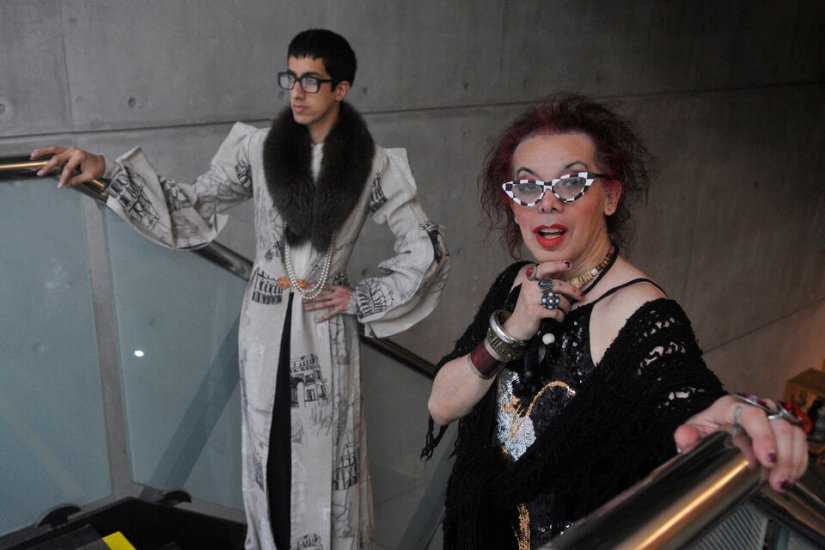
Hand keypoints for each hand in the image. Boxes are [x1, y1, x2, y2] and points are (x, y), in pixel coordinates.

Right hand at [31, 146, 105, 187]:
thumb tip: (64, 185)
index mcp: (79, 156)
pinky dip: (47, 151)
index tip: (60, 185)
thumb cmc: (96, 169)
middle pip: (58, 159)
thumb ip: (75, 180)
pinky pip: (56, 150)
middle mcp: (73, 151)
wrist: (101, 163)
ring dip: (43, 152)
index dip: (63, 177)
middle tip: (40, 173)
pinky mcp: (68, 151)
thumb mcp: (88, 177)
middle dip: (48, 167)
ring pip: (54, 150)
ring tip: (33, 155)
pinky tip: (38, 152)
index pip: (68, 168)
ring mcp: (70, 150)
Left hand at [303, 284, 353, 322]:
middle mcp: (336, 295)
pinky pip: (330, 314)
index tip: (310, 285)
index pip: (325, 286)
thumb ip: (339, 289)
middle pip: (321, 296)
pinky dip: (323, 317)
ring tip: (306, 308)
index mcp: (338, 288)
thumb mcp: (347, 288)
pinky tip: (317, 320)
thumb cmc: (356, 294)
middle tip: (303, 299)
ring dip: (314, 306)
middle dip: (311, 297)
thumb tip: (332, 289)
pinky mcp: (340, 309)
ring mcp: (338, 302)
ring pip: (323, 304)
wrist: (364, 300)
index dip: (317, 286)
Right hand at [504, 260, 582, 340]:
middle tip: (580, 296)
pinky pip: (555, 312)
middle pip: (556, 284)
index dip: (556, 265)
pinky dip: (561, 316)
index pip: (544, 268)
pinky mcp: (534, 311)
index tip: (569, 264)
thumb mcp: (534, 290)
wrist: (517, 325)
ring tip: (566, 310)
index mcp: (530, 279)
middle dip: (572, 290)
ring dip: (566, 306)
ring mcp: (531, 299)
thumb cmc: (530, 306)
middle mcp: (529, 286)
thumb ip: (546, 281)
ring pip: (558, 299)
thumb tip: (566, 272)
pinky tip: (560, 318)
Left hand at [674, 394, 807, 491]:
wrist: (713, 432)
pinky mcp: (783, 428)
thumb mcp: (693, 433)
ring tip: (782, 482)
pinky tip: (790, 476)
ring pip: (792, 432)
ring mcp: (771, 416)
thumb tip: (684, 436)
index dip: (763, 436)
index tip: (767, 460)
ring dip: (792, 459)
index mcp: (730, 406)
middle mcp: (754, 406)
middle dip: (782, 455)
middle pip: (778, 424)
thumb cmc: (705, 431)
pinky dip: (798, 460)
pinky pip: (799, 441)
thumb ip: (686, 436)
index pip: (752, 414)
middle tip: (777, 480)